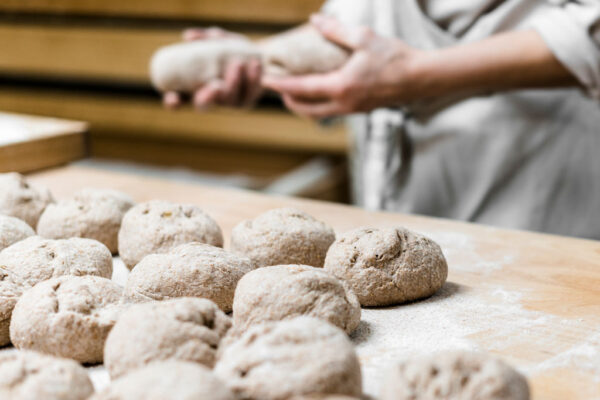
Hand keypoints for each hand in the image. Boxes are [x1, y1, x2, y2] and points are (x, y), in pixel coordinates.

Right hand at [163, 27, 262, 109]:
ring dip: (233, 82)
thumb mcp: (214, 41)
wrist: (251, 56)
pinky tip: (254, 63)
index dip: (173, 103)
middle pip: (204, 106)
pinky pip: (251, 92)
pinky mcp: (248, 100)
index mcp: (192, 90)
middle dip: (208, 97)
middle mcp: (210, 101)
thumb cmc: (225, 50)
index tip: (173, 97)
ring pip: (230, 99)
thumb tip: (188, 36)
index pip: (177, 102)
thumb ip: (202, 38)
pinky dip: (253, 77)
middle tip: (215, 84)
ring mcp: (229, 104)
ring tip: (238, 64)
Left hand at [262, 15, 423, 118]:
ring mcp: (353, 110)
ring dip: (303, 106)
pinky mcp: (361, 110)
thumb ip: (336, 31)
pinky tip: (320, 93)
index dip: (281, 85)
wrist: (421, 78)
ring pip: (319, 114)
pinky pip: (332, 111)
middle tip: (278, 90)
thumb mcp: (364, 38)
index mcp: (341, 86)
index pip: (301, 89)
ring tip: (295, 94)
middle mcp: (344, 103)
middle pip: (306, 109)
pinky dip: (319, 105)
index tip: (265, 81)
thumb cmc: (395, 57)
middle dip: (289, 101)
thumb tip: (315, 20)